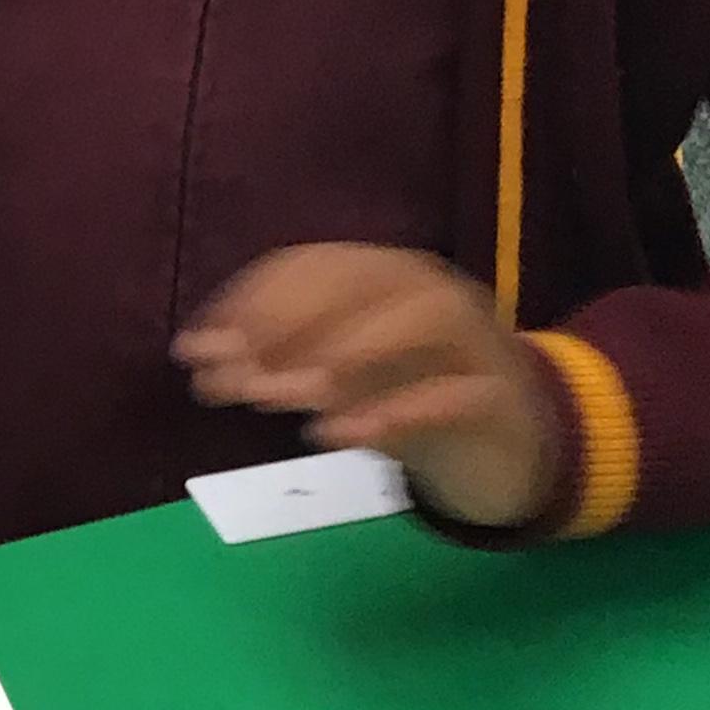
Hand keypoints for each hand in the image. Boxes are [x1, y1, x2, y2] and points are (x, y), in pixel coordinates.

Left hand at [174, 244, 562, 528]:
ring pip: (420, 319)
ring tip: (278, 398)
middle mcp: (431, 293)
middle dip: (283, 327)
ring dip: (344, 352)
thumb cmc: (412, 396)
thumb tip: (201, 360)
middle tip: (227, 381)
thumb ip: (277, 365)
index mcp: (386, 276)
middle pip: (361, 283)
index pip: (313, 265)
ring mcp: (474, 340)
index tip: (193, 350)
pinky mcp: (501, 398)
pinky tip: (341, 436)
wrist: (516, 445)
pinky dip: (397, 411)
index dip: (248, 302)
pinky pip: (455, 394)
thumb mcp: (340, 376)